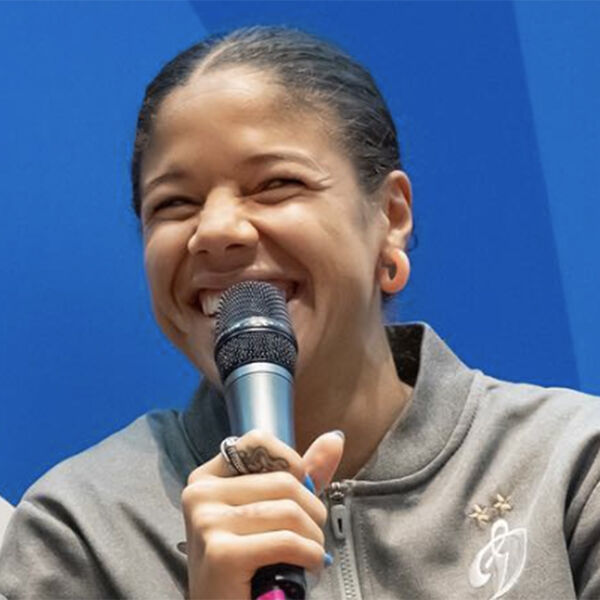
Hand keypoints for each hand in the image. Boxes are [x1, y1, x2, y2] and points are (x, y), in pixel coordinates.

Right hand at [182, 430, 343, 599]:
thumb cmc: (250, 566)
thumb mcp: (273, 511)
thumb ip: (302, 474)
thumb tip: (334, 439)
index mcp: (206, 478)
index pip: (257, 441)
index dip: (290, 464)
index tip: (297, 494)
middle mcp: (199, 494)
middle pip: (283, 480)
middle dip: (312, 511)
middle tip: (310, 535)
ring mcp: (206, 522)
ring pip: (289, 511)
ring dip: (314, 537)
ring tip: (310, 554)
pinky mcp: (221, 553)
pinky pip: (288, 540)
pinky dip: (310, 556)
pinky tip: (308, 567)